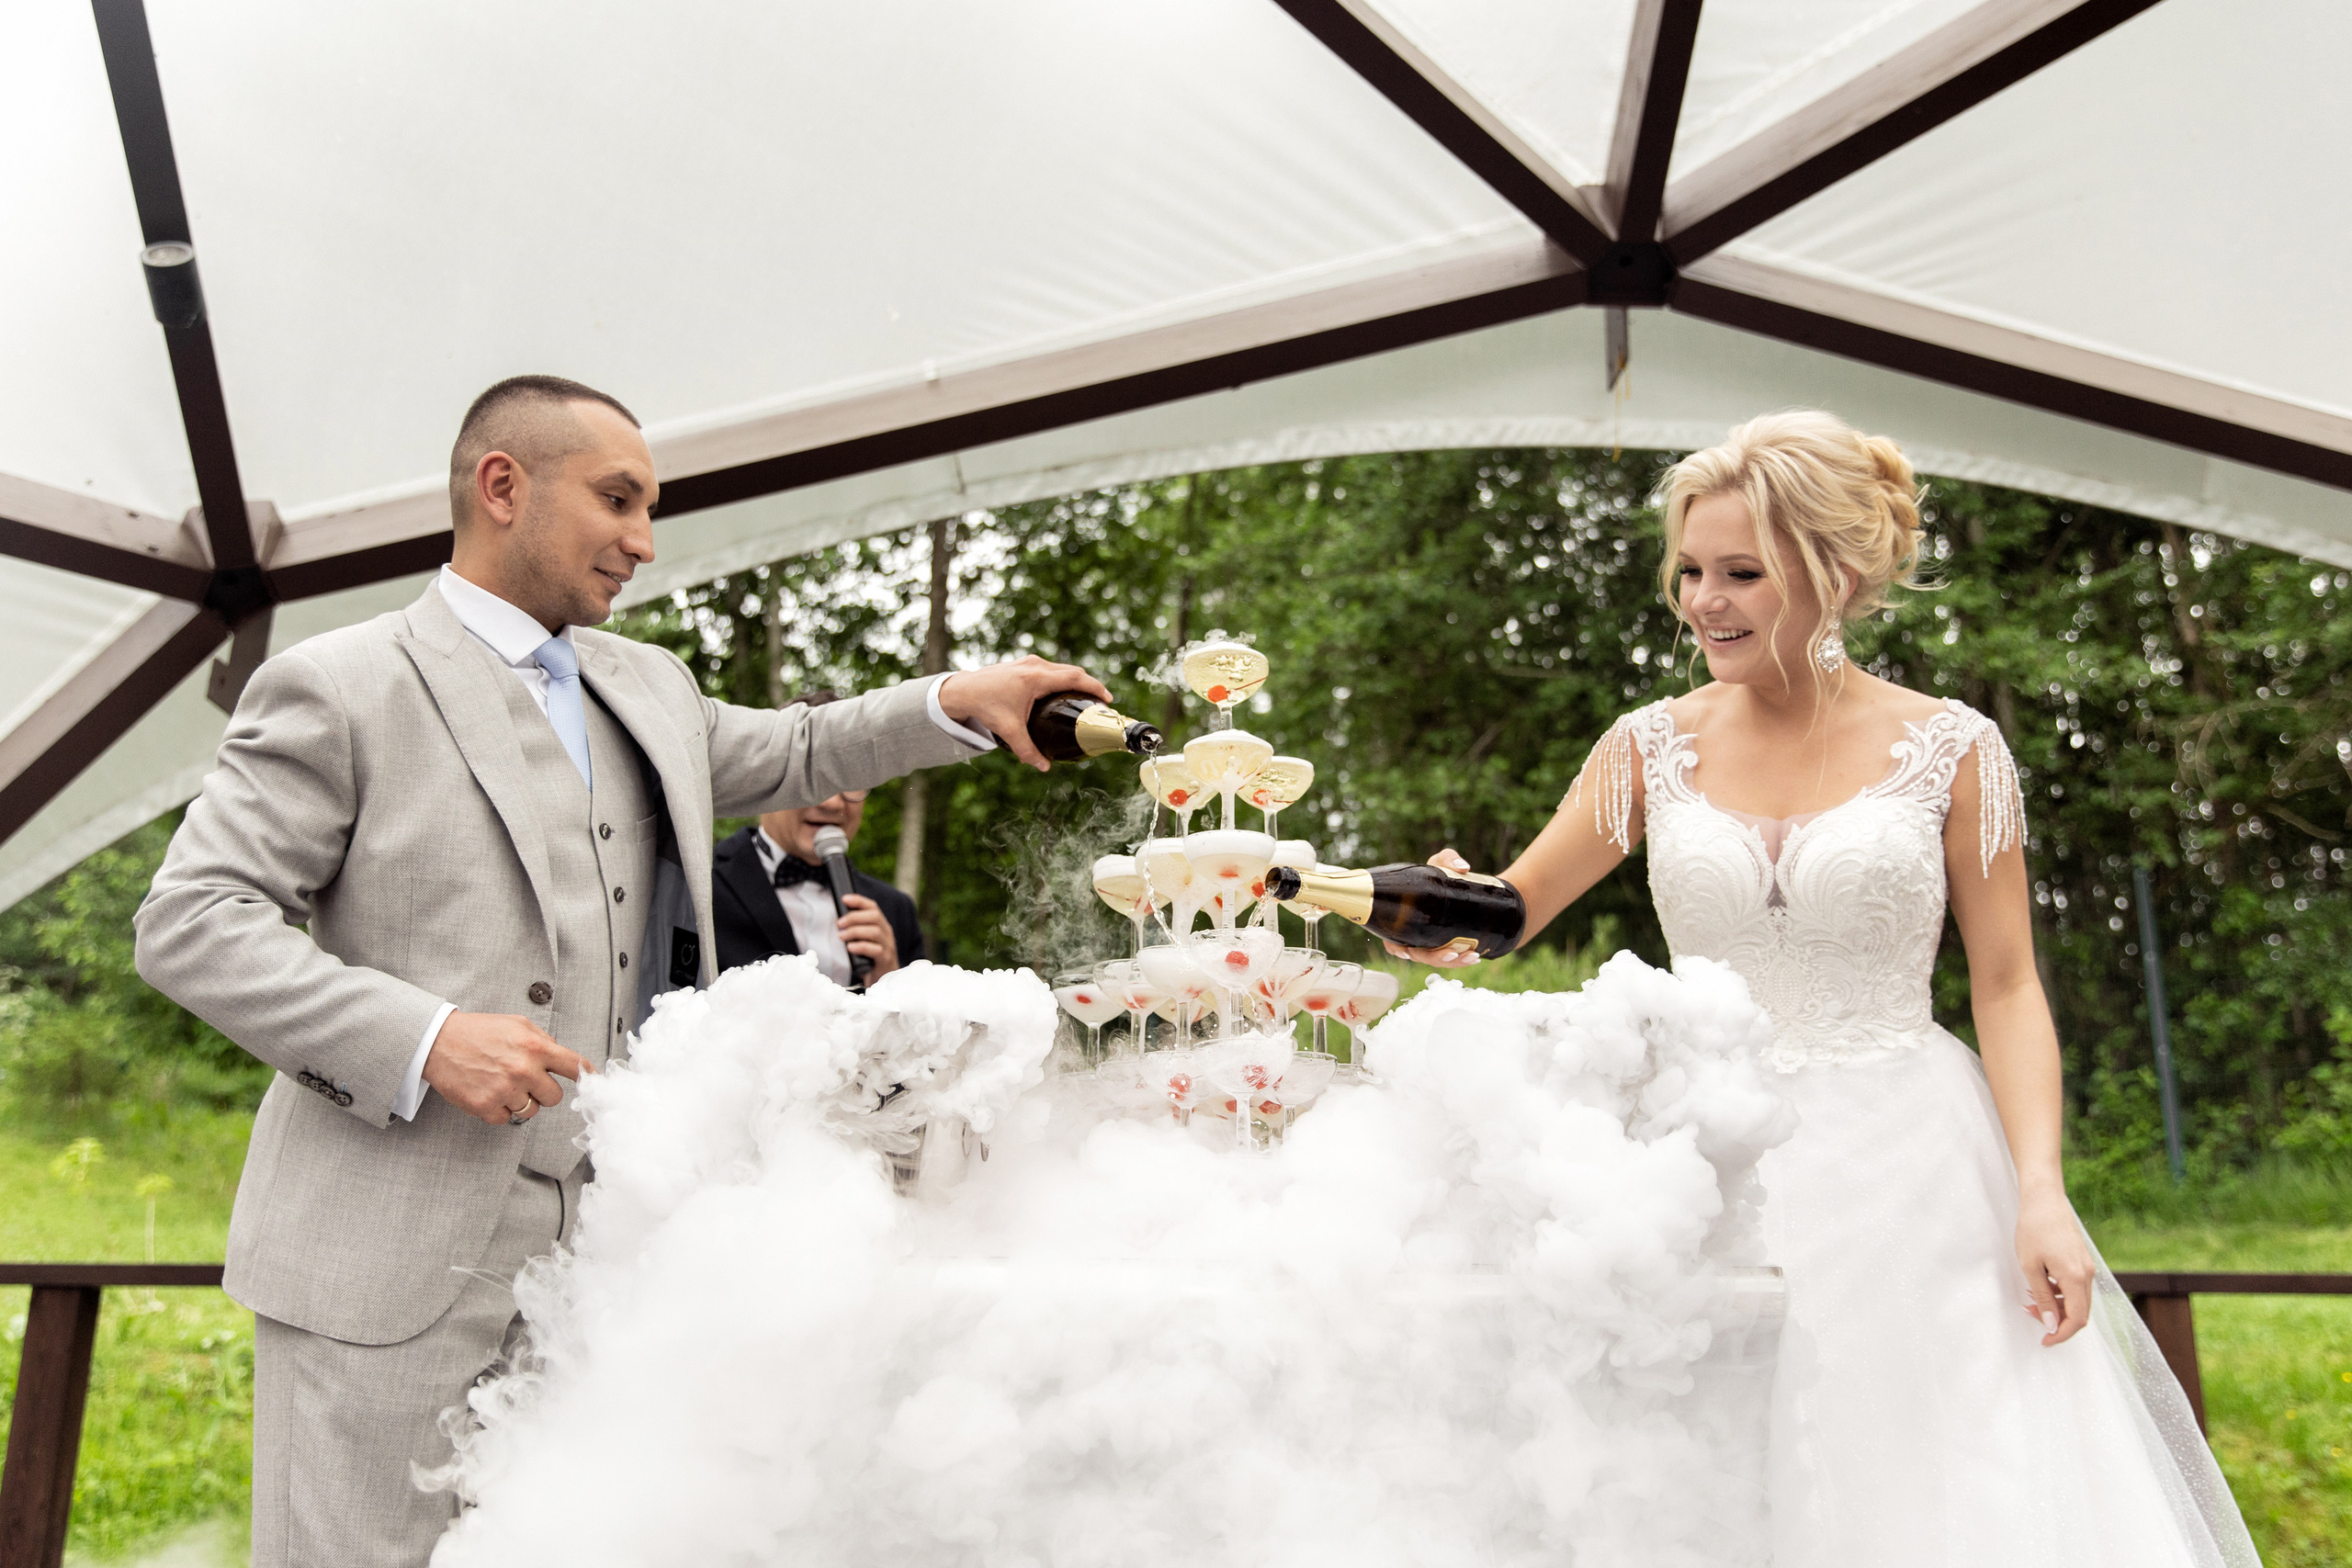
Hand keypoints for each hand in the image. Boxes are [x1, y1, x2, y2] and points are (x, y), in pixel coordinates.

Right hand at [422, 1011, 592, 1126]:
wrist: (438, 1041)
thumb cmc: (478, 1031)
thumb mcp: (517, 1024)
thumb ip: (543, 1040)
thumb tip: (562, 1058)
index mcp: (535, 1047)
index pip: (574, 1066)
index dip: (586, 1076)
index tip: (592, 1082)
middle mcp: (523, 1070)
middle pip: (555, 1097)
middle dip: (544, 1091)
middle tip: (527, 1081)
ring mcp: (504, 1090)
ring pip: (531, 1111)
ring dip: (522, 1102)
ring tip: (504, 1084)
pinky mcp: (485, 1106)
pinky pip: (506, 1119)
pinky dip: (500, 1110)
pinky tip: (489, 1093)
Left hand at [837, 894, 900, 979]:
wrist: (882, 979)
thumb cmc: (869, 958)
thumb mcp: (863, 940)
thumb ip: (855, 930)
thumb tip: (837, 921)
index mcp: (881, 925)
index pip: (873, 907)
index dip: (859, 901)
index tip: (844, 899)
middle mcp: (886, 933)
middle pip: (874, 916)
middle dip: (854, 917)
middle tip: (839, 924)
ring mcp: (887, 946)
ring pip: (875, 932)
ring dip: (855, 931)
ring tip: (842, 936)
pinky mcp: (885, 960)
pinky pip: (876, 950)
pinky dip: (861, 947)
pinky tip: (850, 948)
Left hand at [936, 655, 1111, 771]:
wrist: (962, 690)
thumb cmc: (985, 706)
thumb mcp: (1009, 730)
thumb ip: (1027, 750)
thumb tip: (1043, 767)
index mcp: (1036, 678)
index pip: (1075, 678)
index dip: (1095, 687)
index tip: (1107, 699)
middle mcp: (1035, 665)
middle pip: (1072, 671)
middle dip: (1089, 685)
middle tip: (1099, 702)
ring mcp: (1029, 662)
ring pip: (1061, 668)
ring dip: (1075, 680)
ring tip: (1084, 698)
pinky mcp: (1024, 664)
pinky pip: (1051, 668)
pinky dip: (1062, 678)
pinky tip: (1063, 692)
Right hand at [1381, 848, 1482, 968]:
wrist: (1465, 882)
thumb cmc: (1443, 873)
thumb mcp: (1442, 862)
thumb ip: (1448, 858)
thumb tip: (1463, 867)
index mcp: (1405, 916)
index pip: (1392, 938)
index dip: (1395, 947)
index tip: (1406, 951)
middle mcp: (1416, 932)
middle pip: (1418, 954)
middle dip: (1434, 958)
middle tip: (1452, 953)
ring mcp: (1431, 940)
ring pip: (1436, 959)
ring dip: (1453, 962)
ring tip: (1473, 957)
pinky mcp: (1446, 944)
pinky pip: (1450, 958)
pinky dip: (1461, 960)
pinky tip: (1476, 957)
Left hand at [2016, 1191, 2095, 1345]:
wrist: (2044, 1199)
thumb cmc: (2033, 1229)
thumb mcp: (2030, 1266)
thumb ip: (2042, 1297)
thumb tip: (2050, 1323)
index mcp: (2076, 1278)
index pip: (2077, 1319)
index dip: (2061, 1334)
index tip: (2044, 1341)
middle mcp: (2088, 1275)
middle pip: (2080, 1312)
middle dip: (2057, 1321)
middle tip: (2031, 1314)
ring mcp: (2087, 1267)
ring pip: (2078, 1300)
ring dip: (2057, 1306)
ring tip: (2031, 1299)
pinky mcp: (2082, 1261)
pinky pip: (2076, 1287)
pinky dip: (2060, 1293)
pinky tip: (2040, 1285)